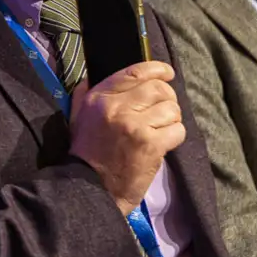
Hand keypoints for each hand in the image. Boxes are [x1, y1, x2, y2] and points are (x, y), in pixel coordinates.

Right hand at [68, 61, 184, 215]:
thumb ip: (86, 92)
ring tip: (162, 128)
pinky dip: (175, 136)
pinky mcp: (151, 145)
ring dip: (172, 118)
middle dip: (168, 97)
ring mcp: (136, 126)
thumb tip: (98, 74)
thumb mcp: (79, 116)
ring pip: (171, 109)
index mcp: (100, 97)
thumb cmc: (86, 151)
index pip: (135, 72)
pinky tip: (164, 143)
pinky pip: (177, 130)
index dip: (157, 69)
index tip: (167, 72)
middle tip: (164, 109)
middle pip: (158, 88)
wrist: (90, 187)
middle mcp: (117, 107)